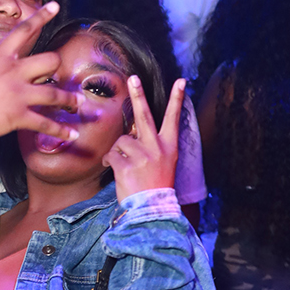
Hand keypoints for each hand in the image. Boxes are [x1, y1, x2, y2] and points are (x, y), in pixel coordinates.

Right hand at [0, 3, 82, 144]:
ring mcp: (17, 94)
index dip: (42, 16)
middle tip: (62, 75)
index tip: (54, 6)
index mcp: (0, 55)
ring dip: (69, 100)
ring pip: (54, 94)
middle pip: (50, 61)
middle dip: (58, 68)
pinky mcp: (17, 116)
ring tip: (77, 103)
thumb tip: (3, 63)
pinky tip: (71, 133)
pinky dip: (60, 129)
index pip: (24, 30)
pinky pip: (45, 123)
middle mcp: (13, 71)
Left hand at [103, 76, 184, 199]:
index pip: (173, 118)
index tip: (181, 80)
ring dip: (117, 151)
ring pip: (121, 141)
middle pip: (145, 115)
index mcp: (169, 146)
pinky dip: (108, 161)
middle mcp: (157, 148)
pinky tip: (113, 170)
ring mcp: (142, 156)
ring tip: (124, 165)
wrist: (152, 211)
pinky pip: (111, 155)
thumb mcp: (163, 163)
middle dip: (139, 94)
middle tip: (133, 78)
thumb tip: (132, 133)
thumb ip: (151, 146)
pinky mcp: (126, 166)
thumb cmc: (155, 186)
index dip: (177, 99)